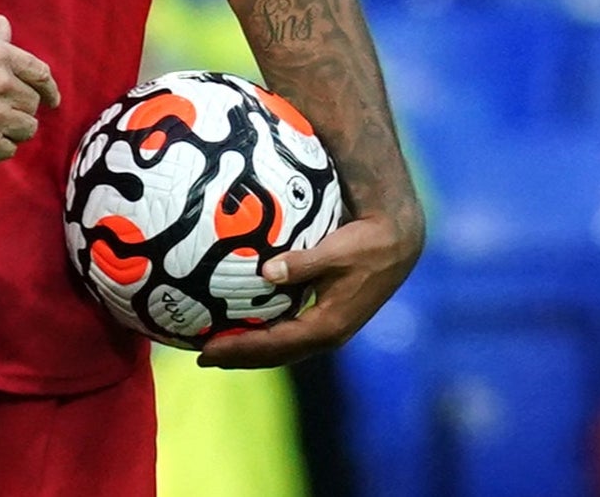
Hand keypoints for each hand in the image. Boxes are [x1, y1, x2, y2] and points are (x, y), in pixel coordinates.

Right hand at [0, 15, 60, 162]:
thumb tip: (3, 22)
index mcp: (0, 57)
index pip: (40, 73)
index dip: (49, 88)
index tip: (52, 99)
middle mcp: (3, 85)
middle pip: (32, 104)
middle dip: (20, 109)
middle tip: (0, 110)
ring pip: (27, 129)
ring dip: (13, 129)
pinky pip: (9, 149)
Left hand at [195, 209, 423, 368]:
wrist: (398, 242)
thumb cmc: (366, 244)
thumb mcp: (335, 250)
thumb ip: (303, 263)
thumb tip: (267, 272)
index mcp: (328, 325)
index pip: (275, 344)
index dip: (241, 348)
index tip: (208, 349)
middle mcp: (327, 333)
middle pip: (276, 354)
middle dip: (239, 356)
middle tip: (202, 356)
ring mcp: (328, 327)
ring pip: (282, 347)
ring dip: (250, 348)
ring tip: (218, 347)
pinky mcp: (328, 317)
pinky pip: (289, 333)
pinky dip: (265, 335)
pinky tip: (245, 326)